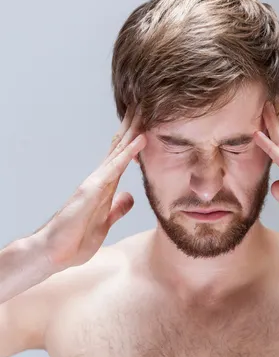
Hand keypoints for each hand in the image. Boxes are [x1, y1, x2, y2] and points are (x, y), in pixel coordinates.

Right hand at [37, 104, 146, 270]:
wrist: (55, 253)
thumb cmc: (75, 240)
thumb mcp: (105, 222)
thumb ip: (117, 208)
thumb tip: (129, 197)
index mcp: (104, 187)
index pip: (122, 157)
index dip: (134, 140)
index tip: (147, 123)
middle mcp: (100, 179)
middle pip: (119, 147)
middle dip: (133, 126)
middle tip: (146, 103)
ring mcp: (95, 183)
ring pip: (118, 150)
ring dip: (132, 130)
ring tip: (145, 109)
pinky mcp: (92, 190)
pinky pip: (114, 168)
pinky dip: (129, 152)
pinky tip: (141, 139)